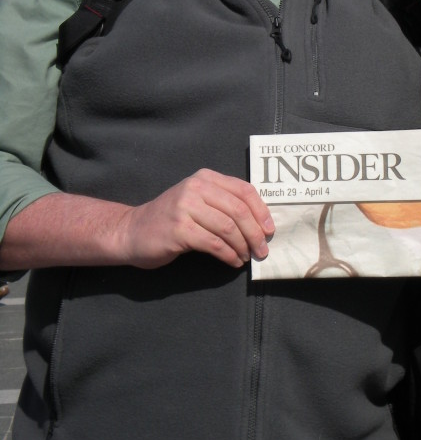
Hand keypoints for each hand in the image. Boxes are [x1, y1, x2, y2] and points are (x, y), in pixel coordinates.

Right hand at [118, 169, 274, 268]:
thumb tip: (259, 223)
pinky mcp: (179, 229)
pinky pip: (214, 244)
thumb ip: (223, 203)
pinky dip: (228, 255)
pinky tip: (233, 261)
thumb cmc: (171, 219)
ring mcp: (185, 208)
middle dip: (255, 233)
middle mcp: (195, 188)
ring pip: (228, 228)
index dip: (261, 211)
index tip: (269, 230)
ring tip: (247, 257)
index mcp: (205, 178)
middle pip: (238, 210)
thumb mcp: (197, 201)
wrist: (131, 231)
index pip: (244, 190)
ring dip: (243, 246)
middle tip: (262, 250)